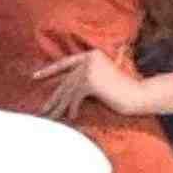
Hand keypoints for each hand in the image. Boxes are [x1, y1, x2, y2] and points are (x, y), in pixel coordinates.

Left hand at [31, 48, 145, 121]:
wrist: (138, 95)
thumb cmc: (121, 91)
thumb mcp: (101, 80)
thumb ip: (85, 79)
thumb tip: (63, 91)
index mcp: (90, 55)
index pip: (65, 63)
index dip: (49, 70)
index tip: (35, 76)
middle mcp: (88, 59)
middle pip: (66, 81)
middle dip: (53, 98)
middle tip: (42, 110)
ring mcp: (89, 69)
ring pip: (68, 91)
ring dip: (58, 107)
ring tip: (49, 118)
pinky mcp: (90, 82)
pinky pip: (76, 98)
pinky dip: (72, 109)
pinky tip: (71, 118)